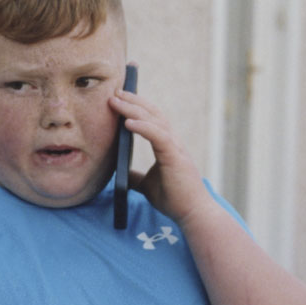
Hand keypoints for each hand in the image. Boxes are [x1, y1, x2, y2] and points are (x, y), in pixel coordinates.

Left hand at [111, 86, 216, 226]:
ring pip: (154, 120)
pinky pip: (158, 136)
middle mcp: (172, 141)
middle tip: (114, 91)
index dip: (137, 105)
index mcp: (167, 145)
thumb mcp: (147, 185)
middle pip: (152, 113)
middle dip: (133, 100)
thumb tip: (120, 173)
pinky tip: (128, 122)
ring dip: (133, 108)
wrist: (191, 213)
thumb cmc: (174, 198)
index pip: (152, 118)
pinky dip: (143, 127)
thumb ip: (136, 176)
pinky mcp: (175, 157)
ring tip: (116, 100)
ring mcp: (175, 148)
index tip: (119, 96)